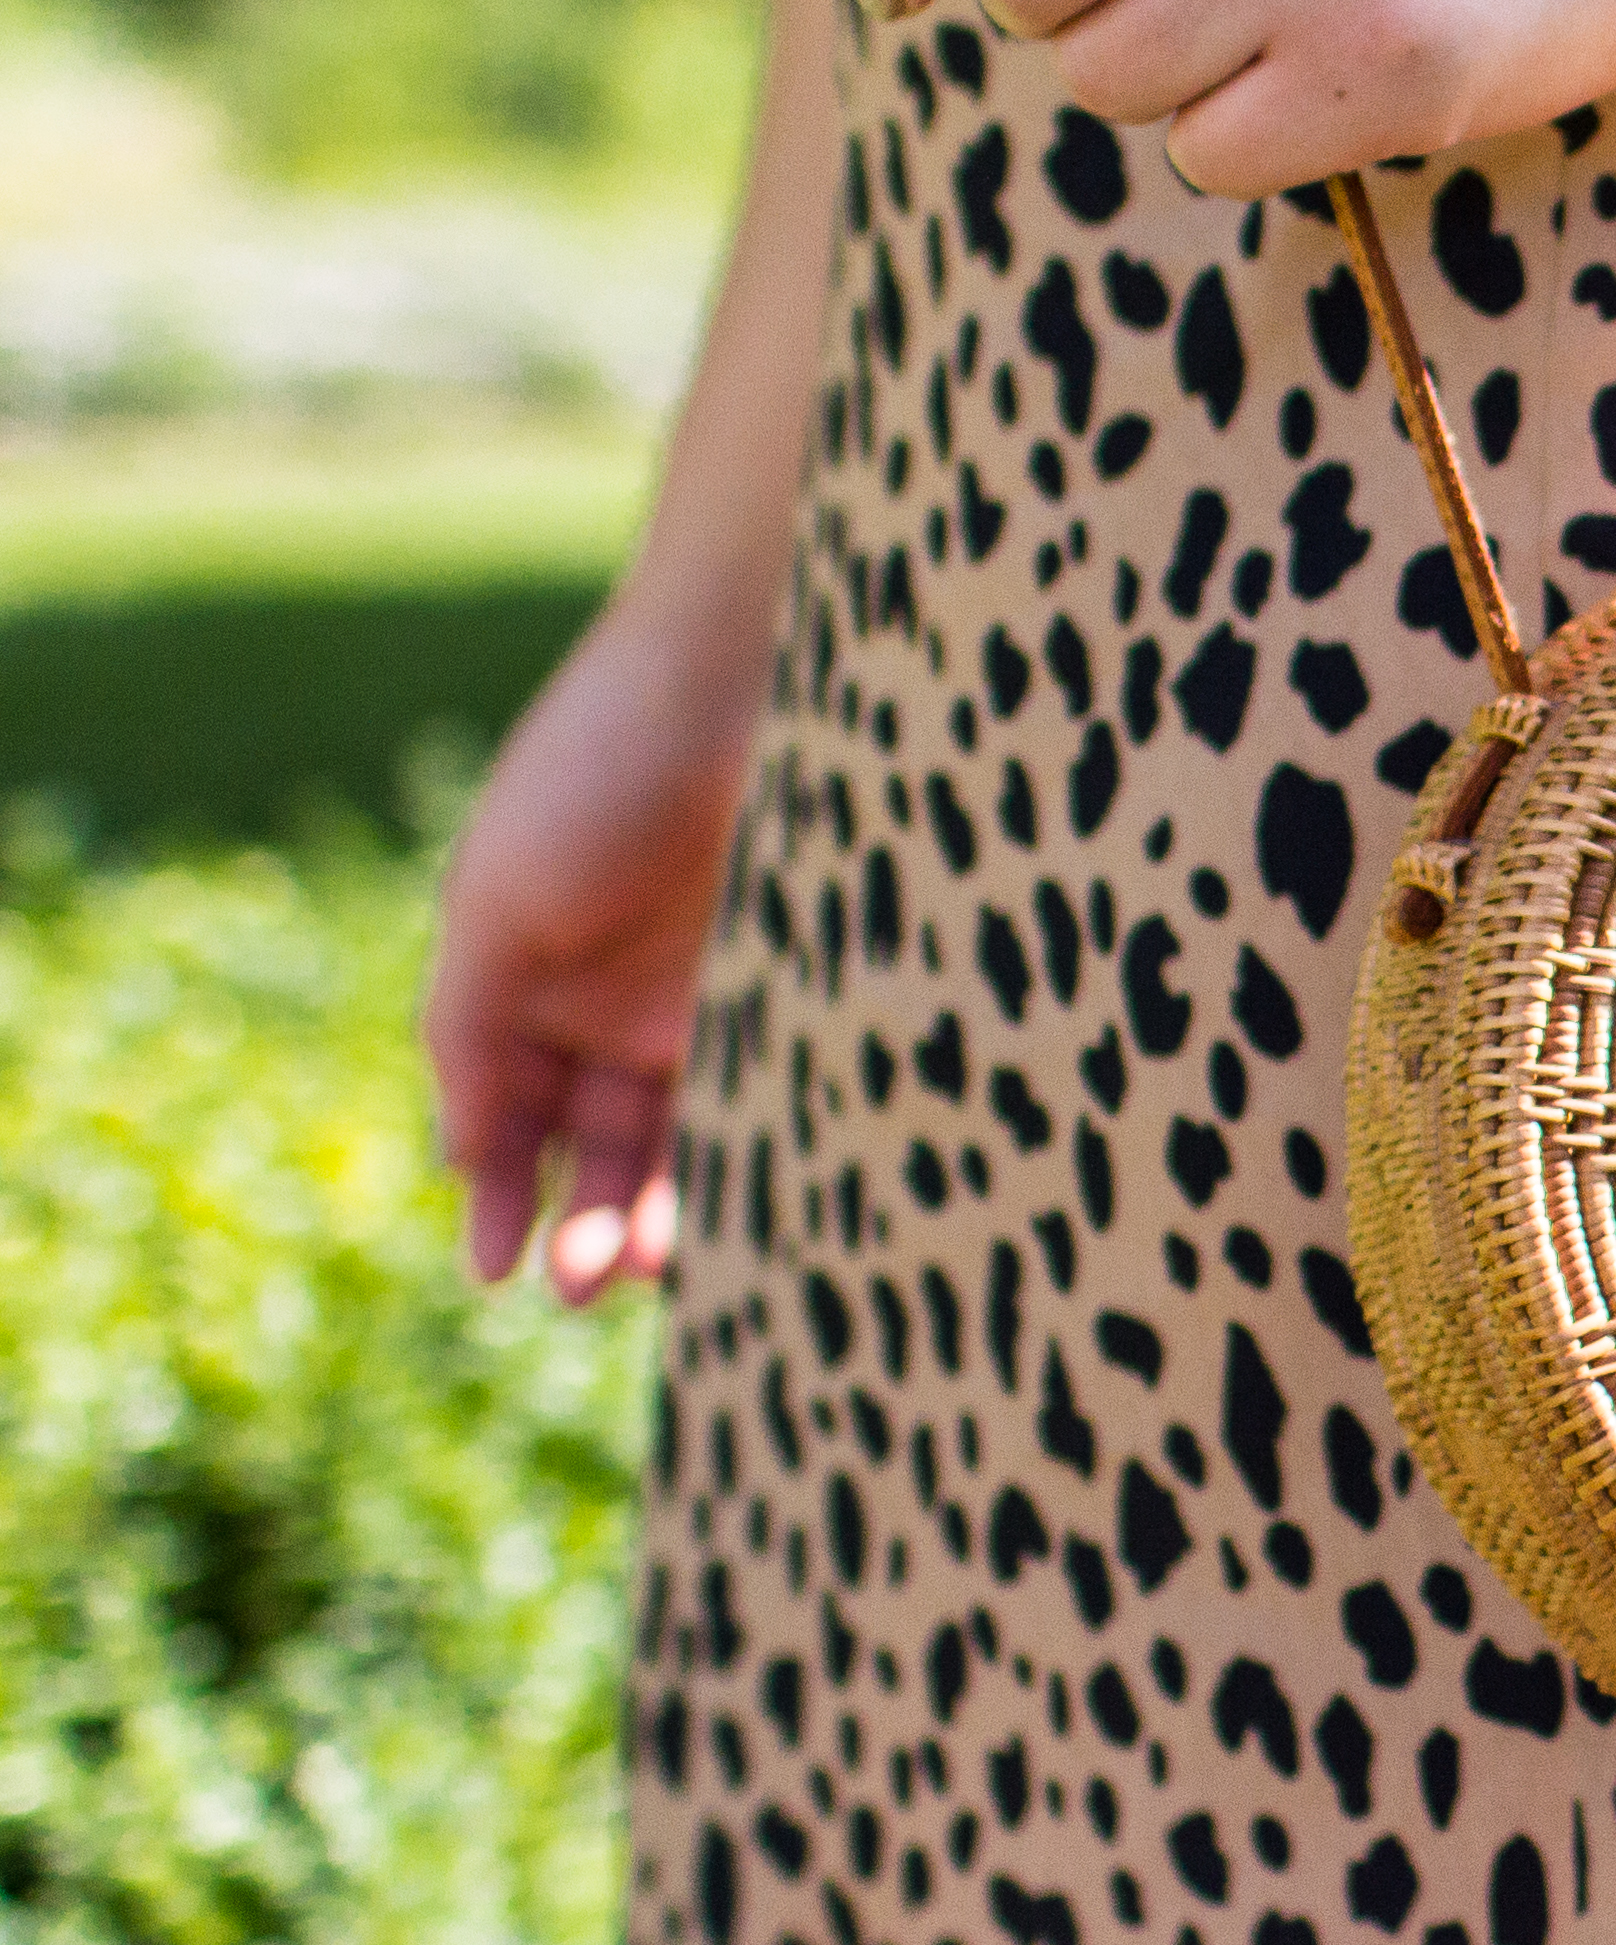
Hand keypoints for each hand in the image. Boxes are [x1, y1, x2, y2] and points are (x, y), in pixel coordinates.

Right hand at [423, 609, 760, 1305]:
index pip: (513, 1125)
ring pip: (698, 1139)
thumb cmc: (600, 767)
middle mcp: (628, 1008)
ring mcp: (723, 1000)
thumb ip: (472, 1028)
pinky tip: (749, 1205)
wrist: (746, 661)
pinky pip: (790, 1096)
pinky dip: (765, 1155)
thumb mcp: (500, 899)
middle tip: (589, 1282)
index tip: (501, 1269)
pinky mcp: (816, 988)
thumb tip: (471, 1153)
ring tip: (656, 1266)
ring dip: (673, 1211)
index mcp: (534, 989)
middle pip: (607, 1149)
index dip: (505, 1199)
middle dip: (594, 1222)